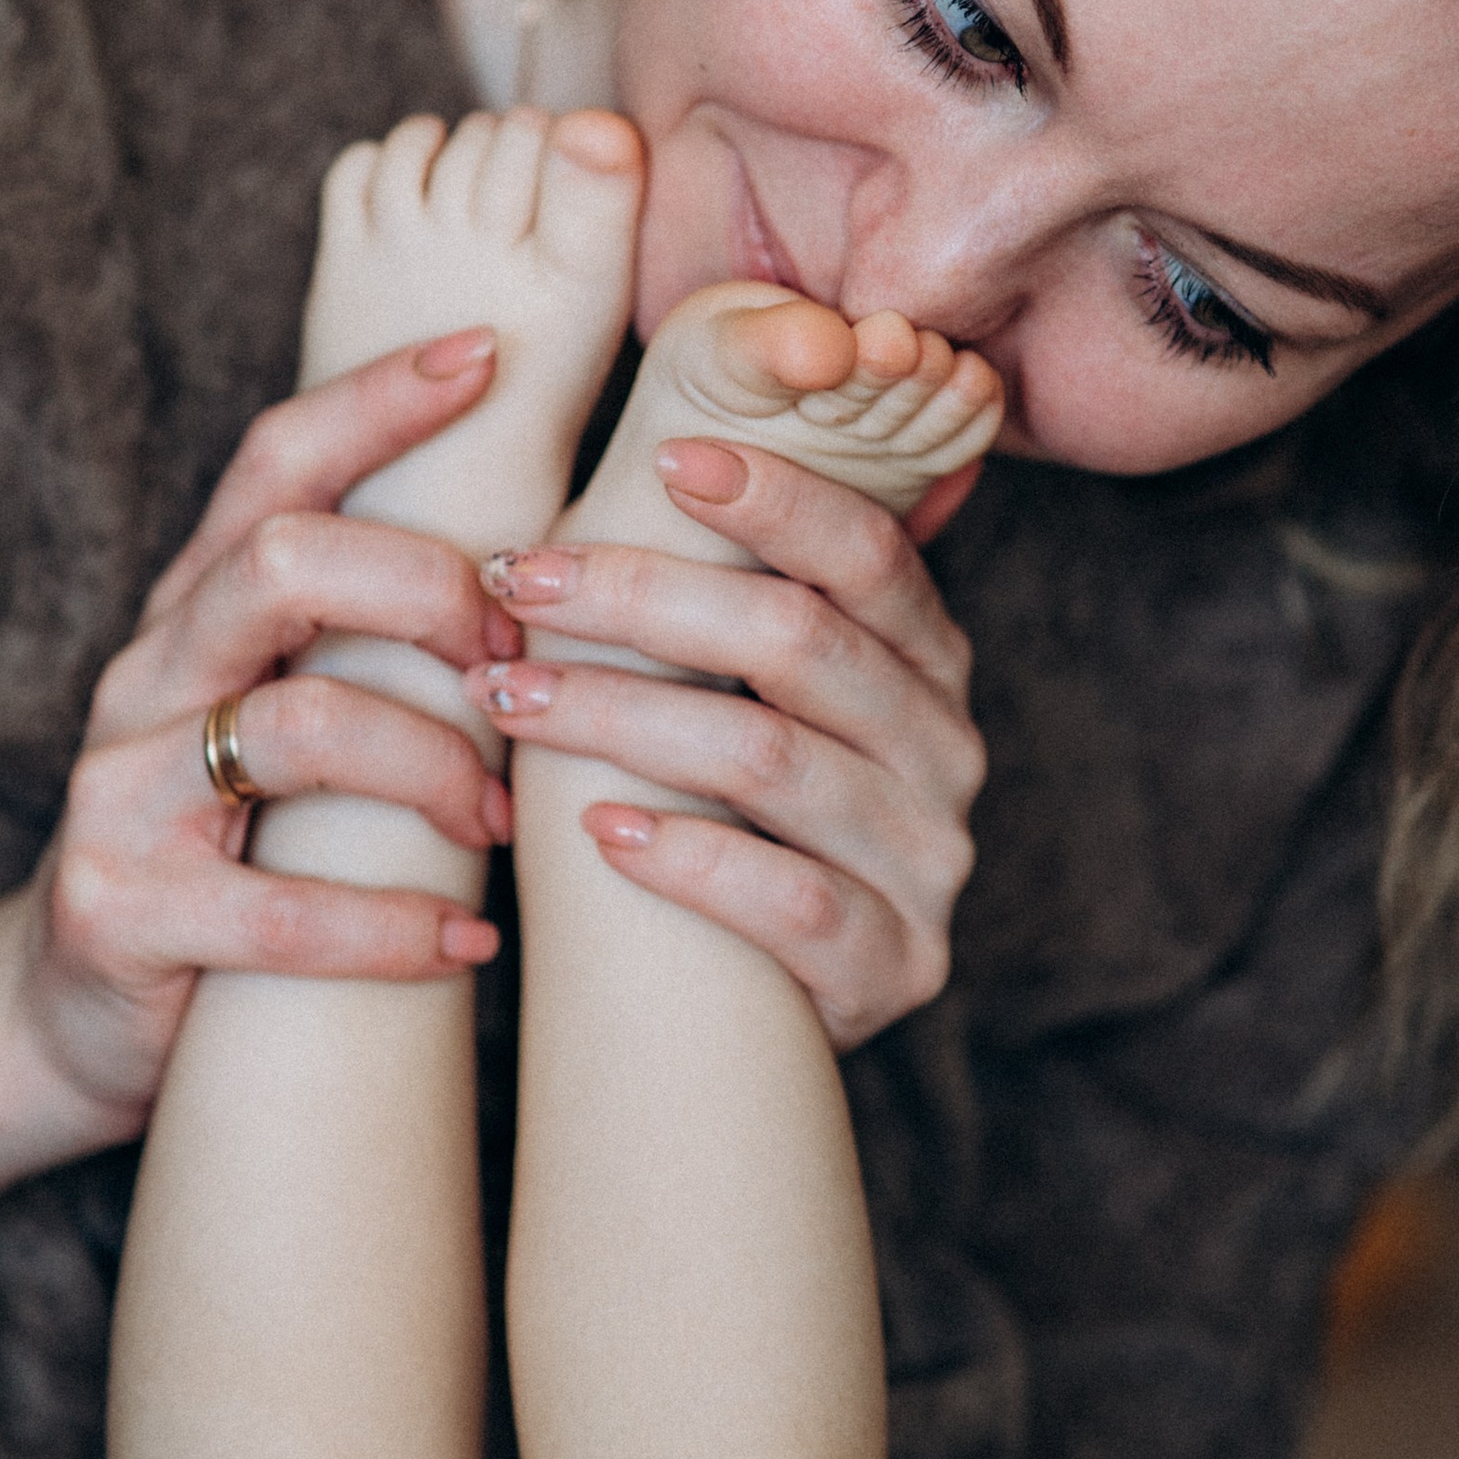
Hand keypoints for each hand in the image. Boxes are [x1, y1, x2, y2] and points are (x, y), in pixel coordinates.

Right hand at [0, 332, 520, 1242]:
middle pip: (285, 561)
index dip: (375, 399)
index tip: (488, 356)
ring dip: (436, 766)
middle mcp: (150, 677)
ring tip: (499, 820)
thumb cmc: (227, 850)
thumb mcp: (284, 721)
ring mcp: (122, 792)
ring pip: (298, 725)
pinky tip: (464, 944)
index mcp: (198, 613)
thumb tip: (552, 574)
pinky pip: (281, 910)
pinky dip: (394, 926)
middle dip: (429, 591)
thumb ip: (368, 646)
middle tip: (513, 658)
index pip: (274, 462)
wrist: (62, 1014)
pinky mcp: (121, 911)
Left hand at [471, 442, 985, 1052]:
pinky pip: (794, 901)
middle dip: (647, 599)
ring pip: (775, 762)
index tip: (665, 456)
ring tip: (512, 698)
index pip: (869, 551)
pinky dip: (690, 859)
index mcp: (925, 661)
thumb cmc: (731, 821)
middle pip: (800, 643)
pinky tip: (599, 834)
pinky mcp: (896, 965)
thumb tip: (652, 429)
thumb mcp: (752, 696)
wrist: (760, 1030)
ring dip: (625, 720)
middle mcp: (947, 750)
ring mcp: (930, 862)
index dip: (776, 495)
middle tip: (520, 581)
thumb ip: (732, 589)